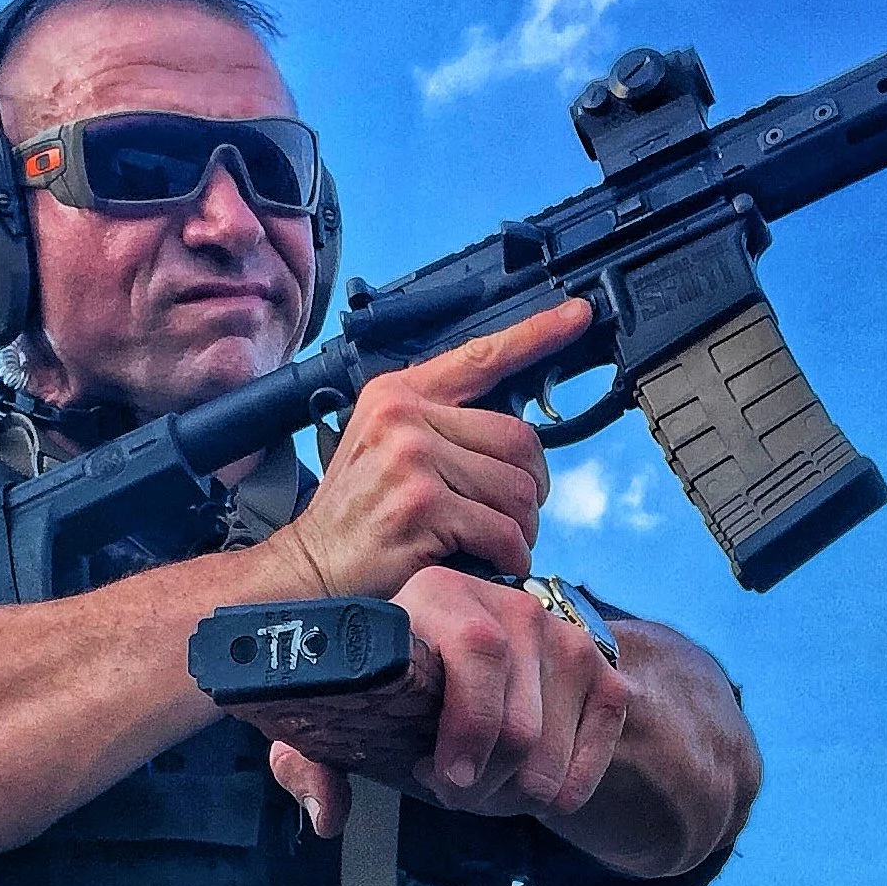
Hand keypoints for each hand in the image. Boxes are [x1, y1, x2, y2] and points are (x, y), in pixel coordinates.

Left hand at [257, 566, 628, 835]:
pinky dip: (571, 781)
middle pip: (518, 712)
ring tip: (486, 790)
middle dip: (487, 778)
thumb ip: (309, 763)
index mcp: (435, 594)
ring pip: (554, 734)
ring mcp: (559, 633)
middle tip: (456, 794)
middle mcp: (507, 603)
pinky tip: (538, 794)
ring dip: (521, 787)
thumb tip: (327, 813)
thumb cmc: (384, 692)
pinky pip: (603, 732)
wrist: (452, 661)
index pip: (476, 649)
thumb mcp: (328, 719)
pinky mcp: (599, 665)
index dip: (469, 723)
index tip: (446, 778)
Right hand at [265, 298, 591, 599]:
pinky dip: (511, 557)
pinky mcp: (423, 508)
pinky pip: (502, 531)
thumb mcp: (378, 445)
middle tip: (518, 515)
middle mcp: (404, 417)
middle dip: (533, 486)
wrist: (309, 569)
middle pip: (519, 438)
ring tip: (501, 545)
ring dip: (523, 528)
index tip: (577, 316)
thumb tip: (509, 434)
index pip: (480, 357)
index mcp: (397, 394)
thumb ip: (434, 424)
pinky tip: (495, 565)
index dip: (536, 335)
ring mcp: (412, 461)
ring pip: (518, 489)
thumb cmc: (353, 516)